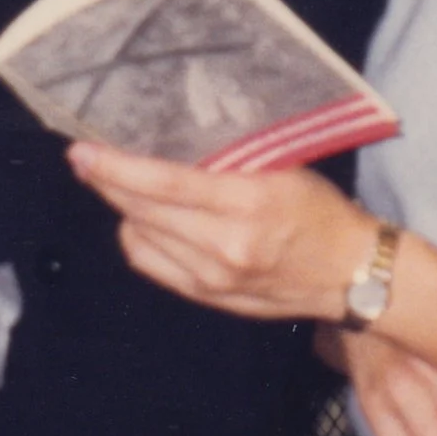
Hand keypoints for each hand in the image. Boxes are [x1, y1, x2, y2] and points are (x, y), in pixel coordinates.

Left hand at [68, 141, 374, 320]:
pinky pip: (152, 264)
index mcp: (247, 204)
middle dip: (107, 182)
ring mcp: (213, 278)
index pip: (163, 184)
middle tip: (87, 159)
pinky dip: (139, 237)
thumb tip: (171, 137)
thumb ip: (230, 159)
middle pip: (142, 211)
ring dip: (123, 208)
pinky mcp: (209, 298)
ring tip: (119, 184)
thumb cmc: (321, 211)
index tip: (83, 151)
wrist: (353, 275)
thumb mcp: (284, 169)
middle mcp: (224, 246)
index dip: (116, 167)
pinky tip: (142, 219)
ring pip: (140, 238)